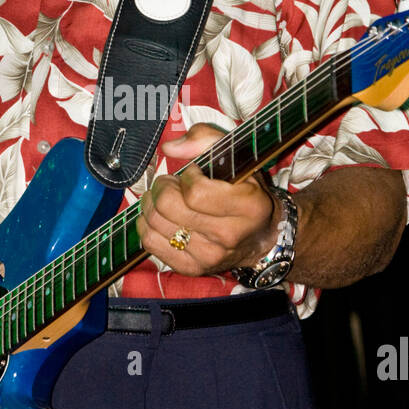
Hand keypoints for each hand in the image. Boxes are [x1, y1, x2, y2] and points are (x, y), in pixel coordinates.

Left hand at [136, 122, 277, 276]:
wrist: (261, 238)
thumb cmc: (246, 192)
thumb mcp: (238, 157)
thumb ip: (206, 139)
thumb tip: (169, 148)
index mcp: (248, 206)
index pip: (195, 192)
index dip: (187, 176)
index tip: (194, 174)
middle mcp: (229, 236)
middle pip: (167, 206)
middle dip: (163, 187)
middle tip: (173, 184)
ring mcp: (209, 256)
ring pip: (154, 223)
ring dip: (153, 203)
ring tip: (168, 199)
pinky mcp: (191, 269)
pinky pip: (149, 242)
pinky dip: (148, 225)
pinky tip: (162, 217)